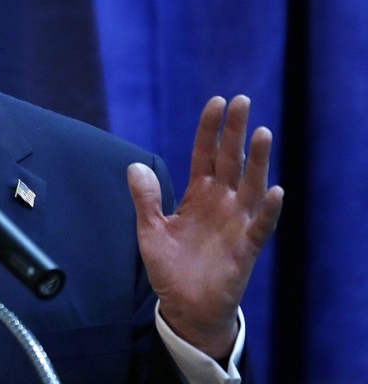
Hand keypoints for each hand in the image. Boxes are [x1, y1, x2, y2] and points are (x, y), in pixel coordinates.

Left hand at [127, 95, 283, 358]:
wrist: (185, 307)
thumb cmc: (170, 268)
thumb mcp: (150, 230)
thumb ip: (145, 198)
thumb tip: (134, 165)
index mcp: (198, 195)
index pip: (205, 154)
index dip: (209, 129)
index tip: (215, 102)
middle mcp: (221, 203)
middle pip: (231, 160)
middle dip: (236, 132)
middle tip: (243, 101)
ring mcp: (236, 223)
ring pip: (251, 186)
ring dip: (258, 161)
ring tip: (262, 133)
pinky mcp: (246, 248)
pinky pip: (260, 226)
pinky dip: (268, 210)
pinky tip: (274, 191)